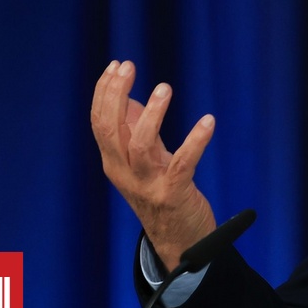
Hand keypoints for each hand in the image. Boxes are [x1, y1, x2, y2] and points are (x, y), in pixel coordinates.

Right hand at [90, 60, 216, 270]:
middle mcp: (124, 173)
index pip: (99, 123)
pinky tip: (208, 121)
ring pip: (139, 145)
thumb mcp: (144, 161)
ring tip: (164, 88)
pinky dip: (196, 140)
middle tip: (129, 66)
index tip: (117, 64)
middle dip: (114, 95)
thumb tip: (126, 95)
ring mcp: (148, 185)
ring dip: (151, 114)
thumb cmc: (162, 194)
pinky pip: (183, 163)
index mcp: (113, 163)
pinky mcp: (174, 193)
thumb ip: (134, 130)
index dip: (104, 92)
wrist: (180, 242)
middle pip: (110, 130)